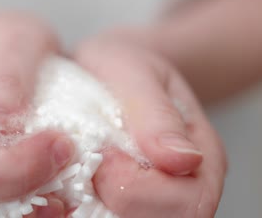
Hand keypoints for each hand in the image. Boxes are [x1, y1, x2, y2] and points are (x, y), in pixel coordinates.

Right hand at [0, 11, 73, 216]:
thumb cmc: (1, 43)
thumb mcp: (14, 35)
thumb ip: (9, 63)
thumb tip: (4, 113)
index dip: (5, 168)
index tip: (61, 144)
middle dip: (16, 193)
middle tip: (68, 170)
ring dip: (17, 215)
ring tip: (62, 198)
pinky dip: (18, 214)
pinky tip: (50, 202)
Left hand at [72, 35, 226, 216]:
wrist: (105, 73)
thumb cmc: (122, 68)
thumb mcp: (135, 74)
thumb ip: (157, 114)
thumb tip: (183, 161)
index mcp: (202, 157)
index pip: (187, 203)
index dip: (137, 188)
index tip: (104, 153)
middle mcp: (183, 186)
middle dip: (113, 198)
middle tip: (88, 158)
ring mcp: (151, 197)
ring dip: (91, 203)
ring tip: (77, 165)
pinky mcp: (119, 201)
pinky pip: (99, 214)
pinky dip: (77, 203)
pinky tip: (69, 177)